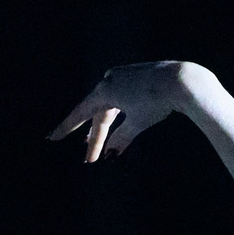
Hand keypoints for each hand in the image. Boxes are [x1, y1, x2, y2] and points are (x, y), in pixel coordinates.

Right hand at [47, 61, 193, 161]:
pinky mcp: (136, 75)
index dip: (66, 127)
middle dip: (95, 138)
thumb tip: (111, 154)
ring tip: (97, 143)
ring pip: (109, 106)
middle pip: (98, 114)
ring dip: (105, 126)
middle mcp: (110, 79)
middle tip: (89, 159)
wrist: (181, 80)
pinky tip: (118, 124)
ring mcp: (123, 75)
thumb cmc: (157, 101)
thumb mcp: (138, 122)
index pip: (81, 113)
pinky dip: (118, 114)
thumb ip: (121, 138)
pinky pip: (120, 98)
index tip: (52, 138)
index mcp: (105, 90)